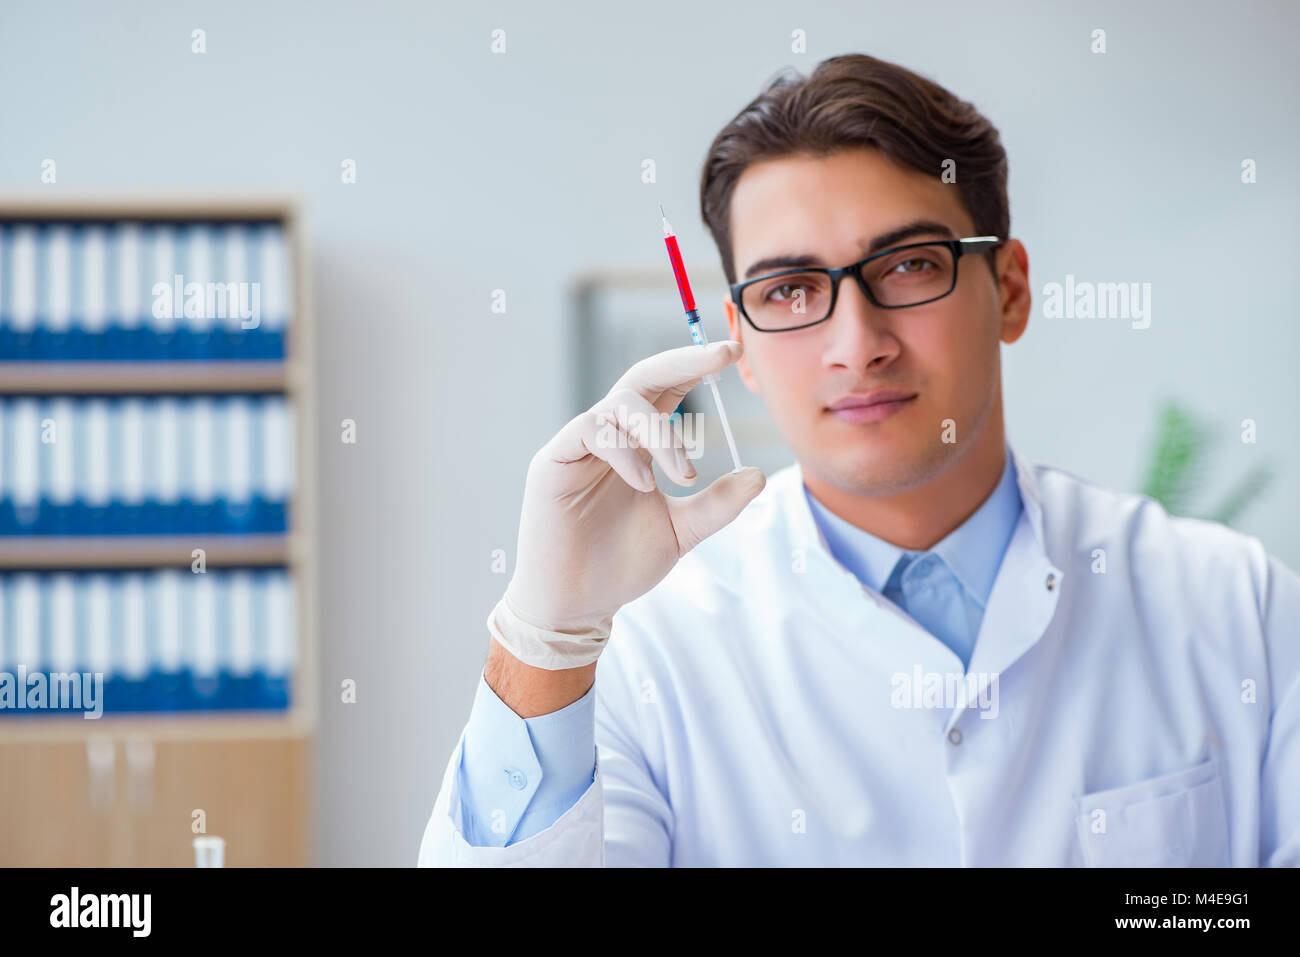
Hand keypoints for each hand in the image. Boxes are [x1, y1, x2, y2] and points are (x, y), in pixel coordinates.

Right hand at [501, 339, 765, 649]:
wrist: (578, 604)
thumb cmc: (621, 564)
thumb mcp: (682, 531)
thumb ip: (717, 504)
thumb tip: (758, 475)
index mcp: (638, 445)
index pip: (666, 391)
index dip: (695, 367)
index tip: (732, 354)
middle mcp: (609, 436)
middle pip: (642, 378)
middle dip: (682, 361)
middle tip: (720, 356)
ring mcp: (578, 446)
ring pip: (619, 405)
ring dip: (660, 433)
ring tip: (683, 474)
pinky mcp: (552, 462)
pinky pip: (588, 431)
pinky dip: (623, 452)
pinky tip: (643, 484)